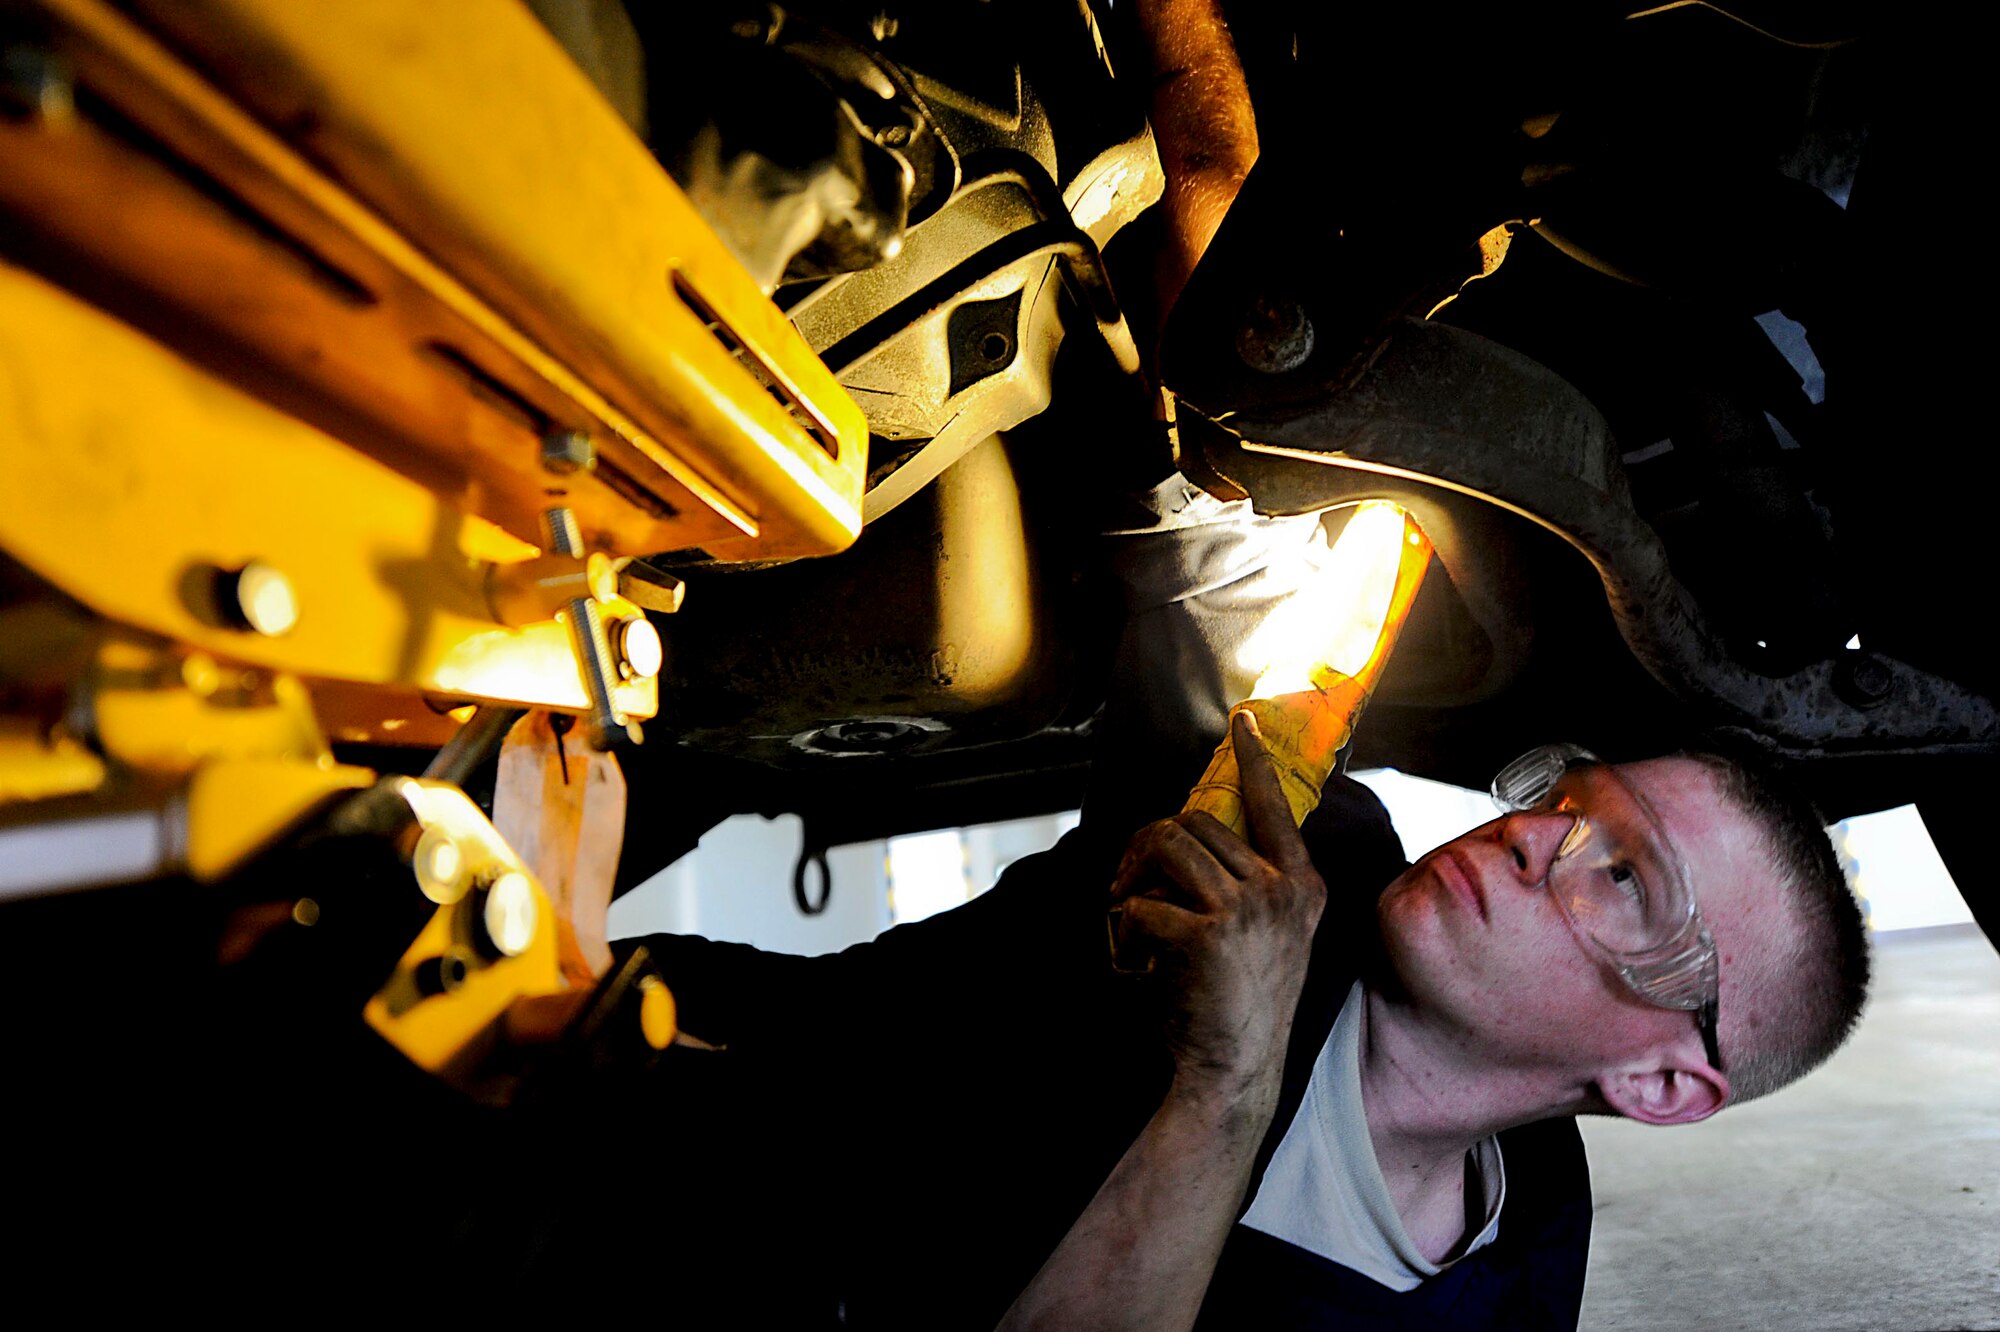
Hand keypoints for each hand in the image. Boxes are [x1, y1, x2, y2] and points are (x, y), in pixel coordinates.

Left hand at [1110, 712, 1326, 1107]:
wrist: (1234, 1072)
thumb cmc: (1239, 1006)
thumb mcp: (1269, 936)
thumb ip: (1249, 885)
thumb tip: (1190, 834)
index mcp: (1303, 887)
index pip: (1276, 806)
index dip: (1255, 759)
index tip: (1242, 721)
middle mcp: (1282, 890)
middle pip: (1195, 820)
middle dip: (1148, 843)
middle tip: (1126, 884)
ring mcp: (1248, 909)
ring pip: (1166, 845)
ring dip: (1131, 876)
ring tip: (1125, 913)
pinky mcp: (1207, 934)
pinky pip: (1139, 904)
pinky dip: (1122, 932)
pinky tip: (1136, 964)